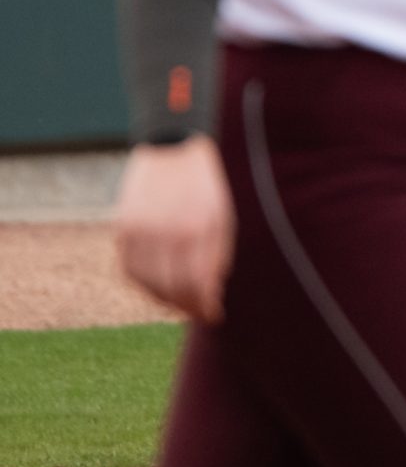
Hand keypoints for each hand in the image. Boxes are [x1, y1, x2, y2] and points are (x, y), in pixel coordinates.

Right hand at [113, 137, 233, 323]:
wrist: (171, 151)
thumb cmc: (203, 187)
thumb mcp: (222, 218)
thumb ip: (216, 256)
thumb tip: (212, 293)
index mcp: (196, 230)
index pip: (198, 284)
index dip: (205, 305)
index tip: (214, 316)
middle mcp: (165, 233)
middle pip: (171, 288)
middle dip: (186, 306)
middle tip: (197, 312)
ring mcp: (140, 232)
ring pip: (147, 284)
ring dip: (163, 300)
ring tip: (179, 303)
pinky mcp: (122, 229)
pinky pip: (128, 270)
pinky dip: (142, 284)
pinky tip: (156, 287)